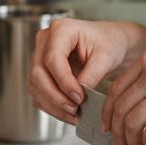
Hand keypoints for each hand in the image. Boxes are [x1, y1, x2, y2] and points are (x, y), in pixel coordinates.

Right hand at [28, 19, 145, 124]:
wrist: (111, 44)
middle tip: (74, 109)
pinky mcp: (41, 72)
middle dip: (55, 96)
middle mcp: (45, 41)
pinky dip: (51, 106)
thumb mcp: (107, 57)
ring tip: (74, 115)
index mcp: (62, 29)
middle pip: (38, 73)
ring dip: (52, 104)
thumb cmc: (110, 43)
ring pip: (35, 85)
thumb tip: (78, 96)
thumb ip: (91, 75)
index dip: (63, 81)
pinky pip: (38, 93)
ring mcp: (40, 56)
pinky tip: (67, 114)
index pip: (53, 58)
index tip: (79, 97)